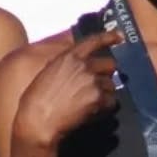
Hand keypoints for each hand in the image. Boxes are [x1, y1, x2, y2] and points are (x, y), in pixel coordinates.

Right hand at [14, 31, 121, 148]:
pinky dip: (105, 107)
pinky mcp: (98, 98)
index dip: (109, 37)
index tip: (119, 36)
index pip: (94, 41)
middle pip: (110, 64)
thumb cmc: (37, 99)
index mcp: (69, 56)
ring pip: (111, 85)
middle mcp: (84, 66)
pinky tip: (92, 112)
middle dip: (106, 74)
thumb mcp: (48, 72)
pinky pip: (111, 102)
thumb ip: (66, 65)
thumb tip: (79, 66)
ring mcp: (93, 81)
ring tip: (90, 103)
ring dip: (105, 93)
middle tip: (98, 85)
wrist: (39, 119)